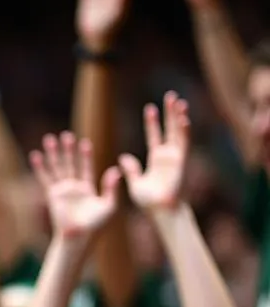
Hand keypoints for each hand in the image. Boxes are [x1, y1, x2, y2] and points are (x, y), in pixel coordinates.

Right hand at [29, 132, 120, 239]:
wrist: (78, 234)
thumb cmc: (94, 224)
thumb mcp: (108, 205)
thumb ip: (111, 187)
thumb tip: (115, 170)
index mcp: (87, 188)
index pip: (86, 167)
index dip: (85, 156)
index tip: (85, 143)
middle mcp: (73, 187)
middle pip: (70, 163)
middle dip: (68, 149)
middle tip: (66, 135)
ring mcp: (62, 189)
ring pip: (57, 167)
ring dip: (53, 153)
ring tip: (49, 138)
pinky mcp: (52, 194)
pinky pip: (45, 177)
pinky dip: (39, 166)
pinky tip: (35, 155)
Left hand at [119, 92, 190, 212]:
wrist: (160, 211)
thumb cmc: (149, 201)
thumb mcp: (135, 183)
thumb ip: (131, 169)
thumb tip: (123, 158)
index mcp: (157, 159)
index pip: (154, 136)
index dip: (152, 122)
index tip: (150, 108)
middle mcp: (167, 156)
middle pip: (169, 129)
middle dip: (169, 113)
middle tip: (170, 96)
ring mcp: (175, 158)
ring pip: (178, 133)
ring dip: (179, 117)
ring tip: (178, 101)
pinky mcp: (180, 163)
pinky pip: (183, 144)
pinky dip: (184, 132)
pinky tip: (183, 119)